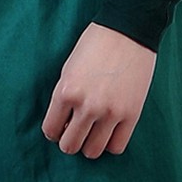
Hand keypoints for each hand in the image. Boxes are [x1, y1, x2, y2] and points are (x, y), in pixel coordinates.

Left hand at [41, 22, 155, 158]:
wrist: (128, 30)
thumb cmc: (96, 43)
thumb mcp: (70, 67)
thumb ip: (66, 95)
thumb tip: (66, 121)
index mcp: (66, 90)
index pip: (51, 130)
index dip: (54, 131)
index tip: (60, 126)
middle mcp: (86, 106)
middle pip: (70, 145)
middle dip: (70, 140)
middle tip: (76, 129)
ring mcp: (110, 112)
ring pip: (92, 151)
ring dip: (90, 143)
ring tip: (93, 130)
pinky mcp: (131, 115)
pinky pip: (117, 147)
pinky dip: (110, 142)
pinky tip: (109, 129)